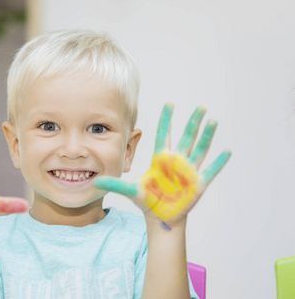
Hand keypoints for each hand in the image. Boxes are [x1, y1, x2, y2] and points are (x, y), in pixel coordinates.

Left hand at [95, 103, 230, 228]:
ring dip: (207, 137)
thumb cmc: (147, 200)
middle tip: (200, 107)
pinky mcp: (197, 184)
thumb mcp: (131, 191)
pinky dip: (218, 162)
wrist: (160, 217)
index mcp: (161, 160)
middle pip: (186, 138)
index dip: (167, 120)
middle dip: (193, 123)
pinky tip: (227, 151)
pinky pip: (210, 171)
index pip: (164, 135)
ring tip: (213, 122)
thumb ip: (115, 184)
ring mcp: (188, 172)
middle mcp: (176, 162)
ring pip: (200, 150)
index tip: (170, 104)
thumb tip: (94, 182)